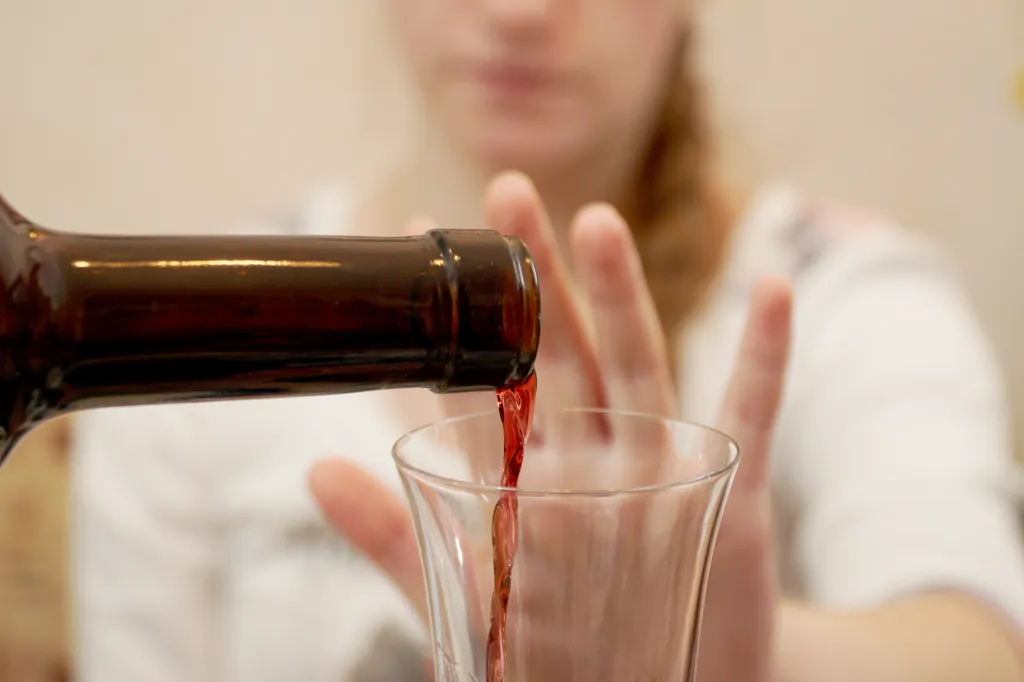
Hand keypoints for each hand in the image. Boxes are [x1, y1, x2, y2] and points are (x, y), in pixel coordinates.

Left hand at [310, 171, 790, 681]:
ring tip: (597, 222)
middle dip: (532, 276)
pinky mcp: (727, 493)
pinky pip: (749, 414)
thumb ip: (395, 534)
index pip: (483, 380)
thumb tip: (313, 469)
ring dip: (620, 295)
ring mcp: (660, 468)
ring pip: (637, 365)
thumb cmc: (562, 648)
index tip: (419, 244)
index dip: (453, 316)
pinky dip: (764, 355)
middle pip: (558, 348)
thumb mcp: (470, 592)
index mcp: (530, 477)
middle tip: (504, 193)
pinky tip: (773, 288)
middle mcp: (594, 457)